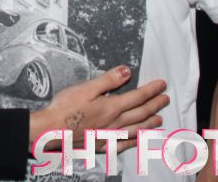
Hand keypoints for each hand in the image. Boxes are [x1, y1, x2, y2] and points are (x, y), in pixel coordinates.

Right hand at [31, 65, 168, 152]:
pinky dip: (134, 141)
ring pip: (136, 129)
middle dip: (155, 105)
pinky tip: (138, 140)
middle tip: (165, 99)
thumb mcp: (86, 88)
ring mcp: (109, 136)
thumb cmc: (65, 107)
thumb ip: (108, 80)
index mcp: (112, 106)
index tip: (162, 85)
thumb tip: (127, 71)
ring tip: (159, 119)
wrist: (51, 130)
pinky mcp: (102, 145)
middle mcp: (115, 123)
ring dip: (149, 123)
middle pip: (140, 113)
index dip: (151, 90)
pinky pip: (124, 145)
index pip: (138, 96)